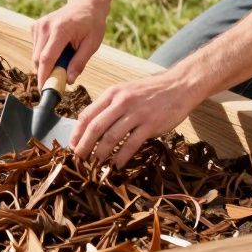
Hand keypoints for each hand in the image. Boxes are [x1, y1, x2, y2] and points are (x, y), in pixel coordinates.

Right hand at [31, 0, 107, 85]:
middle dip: (47, 72)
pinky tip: (59, 48)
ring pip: (36, 55)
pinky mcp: (35, 26)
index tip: (44, 91)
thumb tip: (68, 81)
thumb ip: (79, 63)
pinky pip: (36, 49)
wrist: (86, 3)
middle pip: (38, 59)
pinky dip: (45, 54)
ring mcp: (38, 25)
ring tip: (65, 57)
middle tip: (62, 78)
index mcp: (60, 29)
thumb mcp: (92, 44)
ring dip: (47, 63)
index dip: (44, 77)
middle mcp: (45, 26)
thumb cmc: (92, 23)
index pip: (46, 58)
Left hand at [69, 71, 205, 168]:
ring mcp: (136, 113)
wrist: (179, 86)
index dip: (77, 133)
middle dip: (84, 147)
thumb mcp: (126, 92)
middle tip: (79, 161)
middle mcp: (121, 102)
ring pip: (111, 137)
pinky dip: (121, 157)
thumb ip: (110, 106)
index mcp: (112, 93)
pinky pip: (131, 144)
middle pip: (95, 128)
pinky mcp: (151, 124)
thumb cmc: (150, 92)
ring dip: (101, 154)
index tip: (72, 147)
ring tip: (95, 165)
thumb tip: (91, 128)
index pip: (87, 115)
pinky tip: (116, 166)